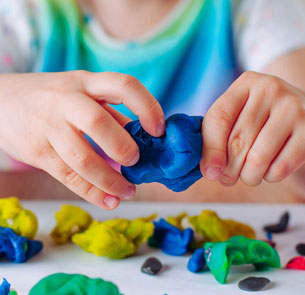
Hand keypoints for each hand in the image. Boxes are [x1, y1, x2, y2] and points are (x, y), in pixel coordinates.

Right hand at [0, 71, 164, 207]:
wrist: (1, 101)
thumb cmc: (53, 98)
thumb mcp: (82, 94)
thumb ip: (112, 114)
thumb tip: (144, 138)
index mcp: (86, 82)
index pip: (123, 86)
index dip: (147, 107)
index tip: (159, 130)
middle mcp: (67, 100)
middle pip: (99, 122)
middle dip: (123, 147)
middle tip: (135, 161)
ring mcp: (49, 126)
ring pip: (82, 158)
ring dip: (110, 180)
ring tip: (128, 191)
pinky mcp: (37, 151)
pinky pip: (68, 176)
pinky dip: (93, 193)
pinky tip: (109, 201)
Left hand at [200, 71, 304, 185]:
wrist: (302, 111)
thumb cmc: (260, 117)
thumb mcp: (237, 114)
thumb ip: (215, 135)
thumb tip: (210, 171)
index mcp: (246, 84)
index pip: (219, 118)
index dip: (210, 149)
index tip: (210, 172)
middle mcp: (271, 90)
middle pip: (237, 141)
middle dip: (228, 169)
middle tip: (226, 177)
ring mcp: (293, 109)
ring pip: (257, 159)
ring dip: (248, 176)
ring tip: (248, 174)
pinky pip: (280, 168)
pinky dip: (269, 176)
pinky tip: (269, 169)